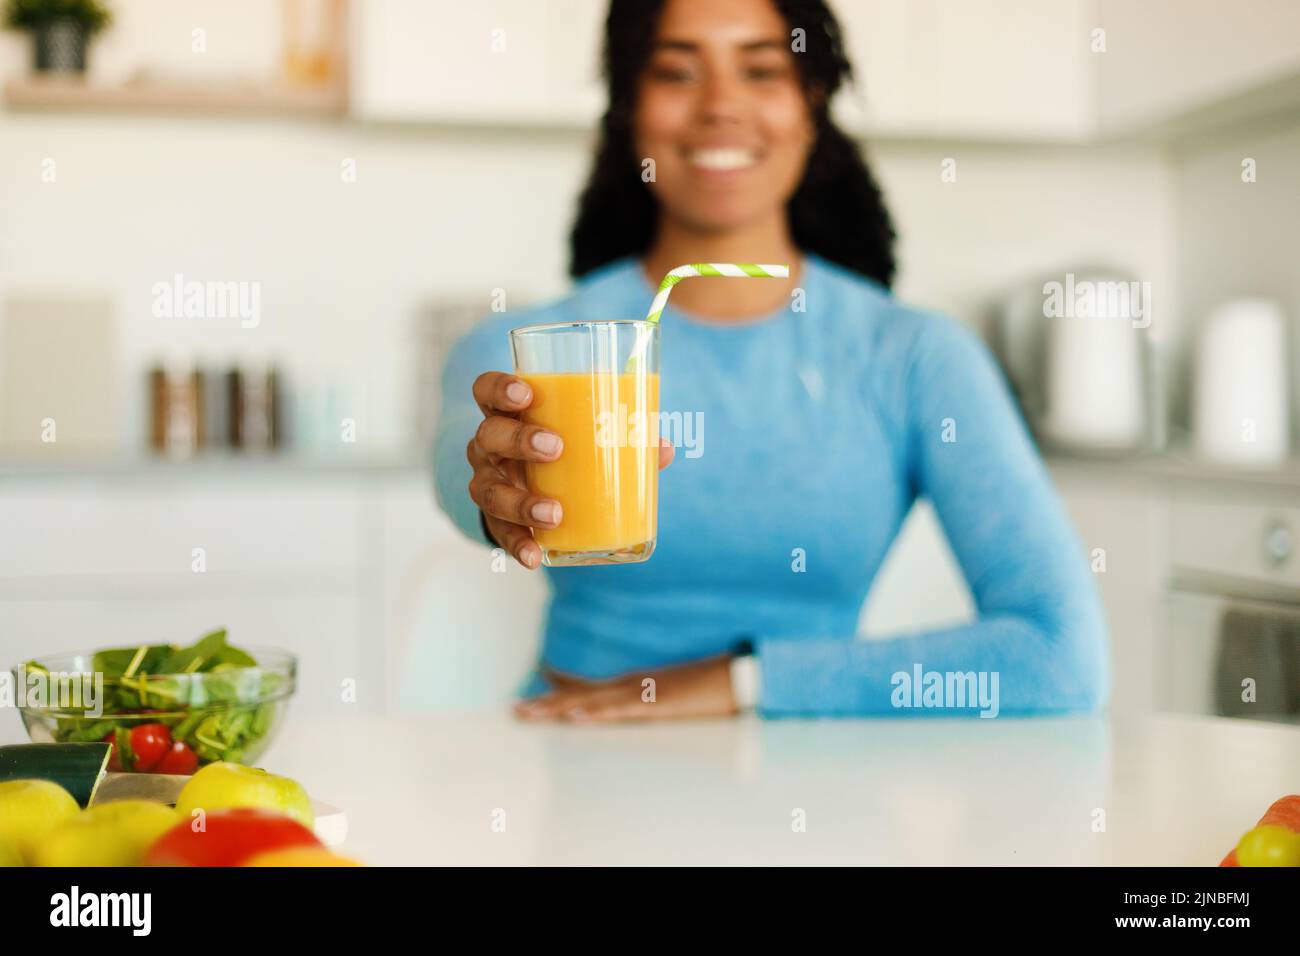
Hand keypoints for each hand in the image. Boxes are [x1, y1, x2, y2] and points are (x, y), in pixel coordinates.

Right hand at [467, 371, 674, 569]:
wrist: (532, 492)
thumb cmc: (562, 452)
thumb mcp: (583, 438)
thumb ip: (621, 438)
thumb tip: (662, 448)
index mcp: (508, 415)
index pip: (487, 390)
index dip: (500, 388)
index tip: (527, 394)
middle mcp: (489, 447)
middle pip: (489, 436)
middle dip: (518, 440)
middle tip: (554, 448)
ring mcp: (488, 483)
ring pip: (489, 490)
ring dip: (521, 502)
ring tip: (554, 513)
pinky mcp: (496, 519)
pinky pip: (499, 532)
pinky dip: (517, 544)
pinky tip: (533, 556)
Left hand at [513, 656, 737, 722]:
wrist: (736, 676)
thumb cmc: (706, 687)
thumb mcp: (670, 695)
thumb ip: (644, 698)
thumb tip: (624, 705)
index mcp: (632, 684)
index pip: (586, 685)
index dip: (557, 684)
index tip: (529, 682)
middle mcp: (630, 685)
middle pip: (580, 695)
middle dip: (546, 703)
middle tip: (514, 711)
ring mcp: (641, 693)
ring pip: (592, 702)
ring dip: (560, 708)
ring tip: (532, 713)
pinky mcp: (656, 704)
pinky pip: (622, 710)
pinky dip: (598, 713)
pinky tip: (577, 717)